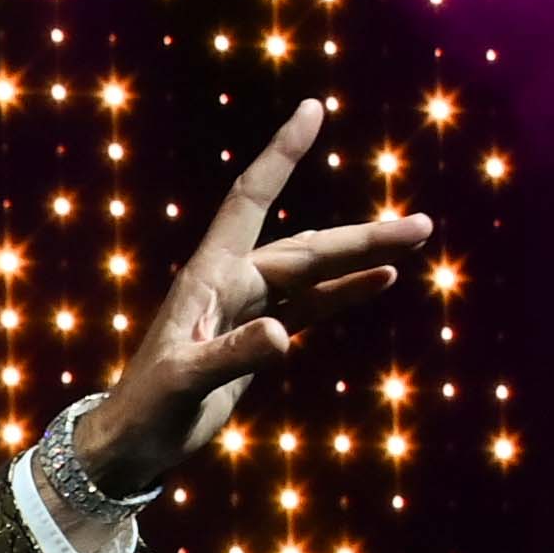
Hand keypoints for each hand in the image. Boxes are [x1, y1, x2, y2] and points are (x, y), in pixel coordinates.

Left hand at [81, 102, 435, 499]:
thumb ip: (231, 356)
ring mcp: (247, 309)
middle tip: (421, 225)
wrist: (131, 443)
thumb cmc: (146, 409)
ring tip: (415, 240)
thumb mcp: (184, 383)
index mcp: (209, 276)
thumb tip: (284, 337)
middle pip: (305, 248)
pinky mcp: (257, 339)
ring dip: (361, 257)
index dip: (281, 155)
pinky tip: (382, 280)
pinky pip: (310, 307)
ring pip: (313, 274)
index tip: (313, 109)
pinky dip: (344, 293)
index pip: (250, 199)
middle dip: (362, 235)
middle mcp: (231, 282)